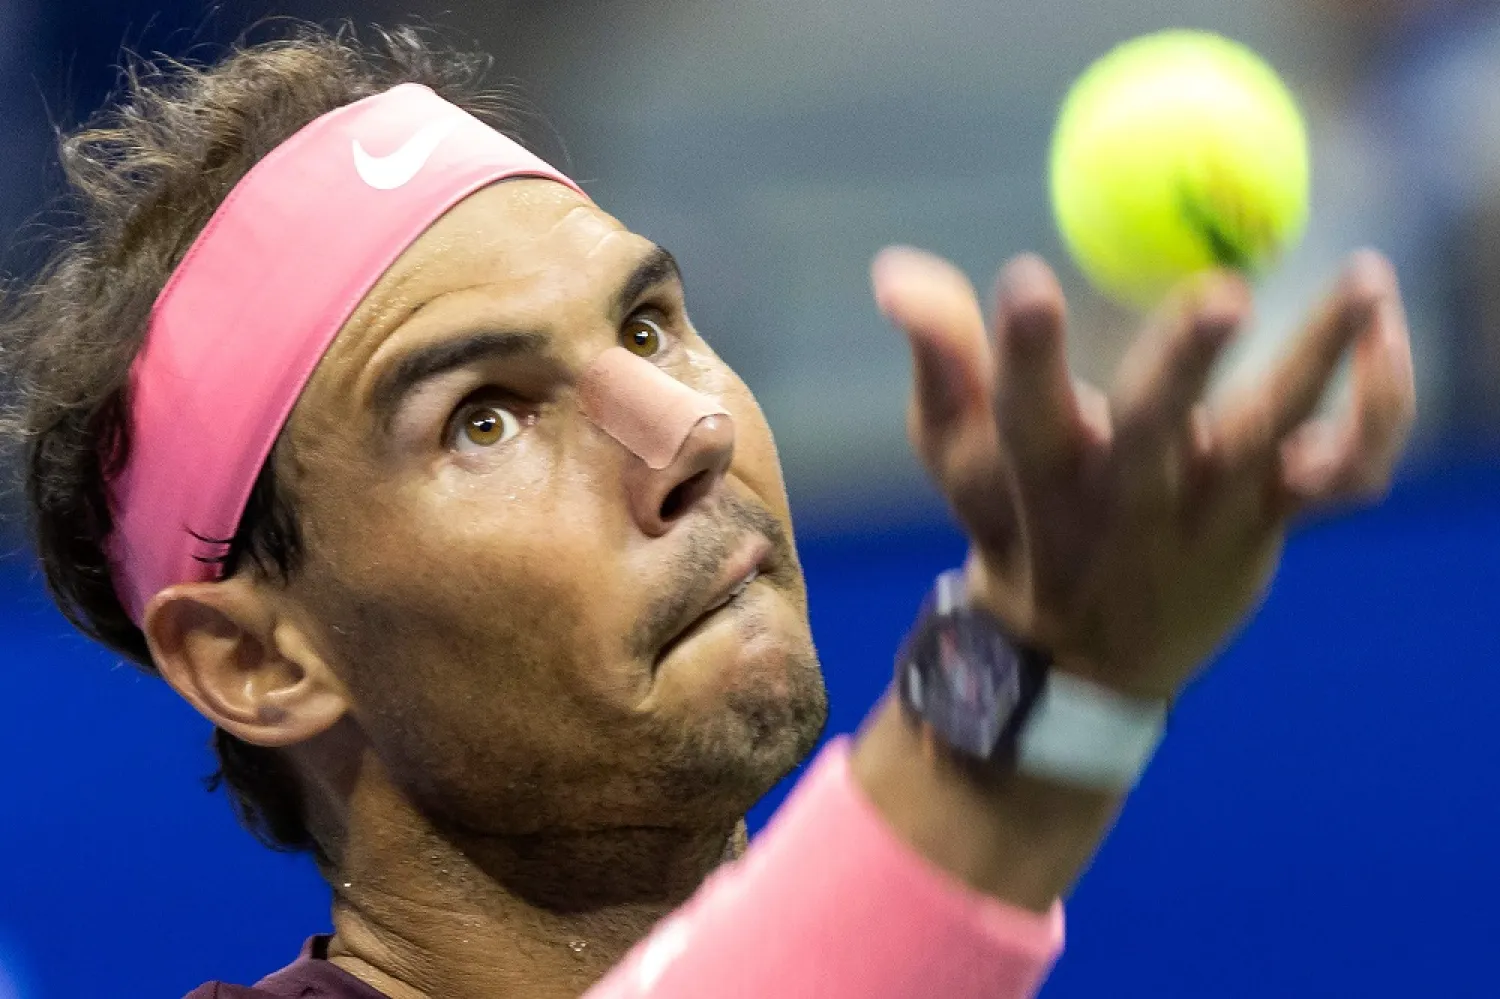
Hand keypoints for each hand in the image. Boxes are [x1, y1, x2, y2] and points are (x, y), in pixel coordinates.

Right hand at [873, 249, 1414, 699]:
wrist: (1082, 659)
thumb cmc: (1012, 526)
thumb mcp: (958, 451)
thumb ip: (939, 357)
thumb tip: (894, 269)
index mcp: (1041, 482)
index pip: (1025, 415)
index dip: (1024, 354)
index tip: (1024, 281)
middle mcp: (1127, 501)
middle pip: (1157, 430)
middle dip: (1183, 366)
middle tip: (1223, 293)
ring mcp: (1210, 516)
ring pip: (1275, 440)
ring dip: (1322, 360)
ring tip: (1361, 276)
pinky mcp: (1276, 519)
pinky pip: (1350, 467)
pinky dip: (1382, 404)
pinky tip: (1388, 332)